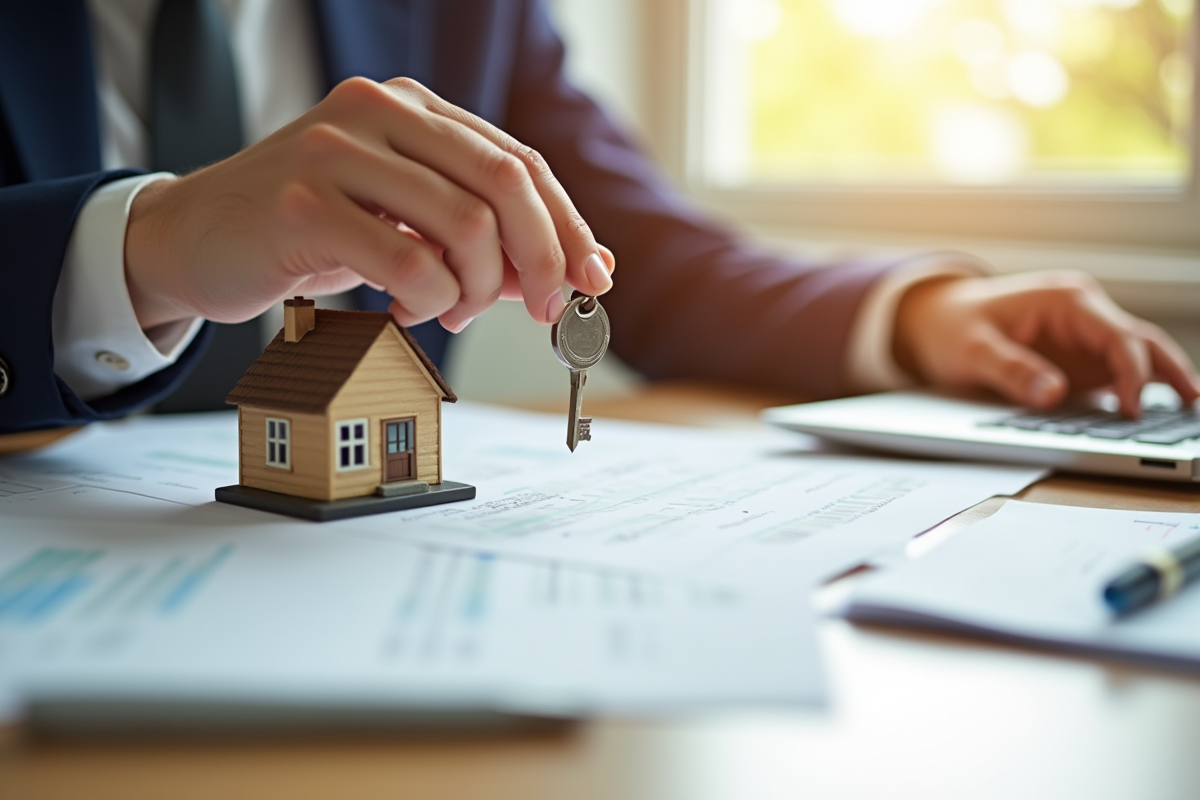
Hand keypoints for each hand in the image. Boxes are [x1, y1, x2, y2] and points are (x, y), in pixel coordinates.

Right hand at [124, 77, 614, 333]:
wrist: (193, 238)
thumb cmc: (307, 230)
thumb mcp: (401, 219)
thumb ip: (477, 231)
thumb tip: (571, 269)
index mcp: (411, 106)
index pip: (519, 161)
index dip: (565, 225)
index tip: (592, 278)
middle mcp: (377, 110)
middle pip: (505, 183)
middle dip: (542, 257)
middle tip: (544, 310)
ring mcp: (337, 151)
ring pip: (465, 226)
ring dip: (478, 290)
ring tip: (451, 309)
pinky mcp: (304, 202)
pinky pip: (410, 262)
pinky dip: (428, 301)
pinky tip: (408, 308)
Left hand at [893, 271, 1199, 416]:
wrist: (936, 319)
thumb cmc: (953, 327)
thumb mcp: (971, 350)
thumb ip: (1011, 371)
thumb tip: (1052, 396)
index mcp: (1066, 301)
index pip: (1118, 337)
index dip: (1131, 374)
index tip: (1132, 410)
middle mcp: (1084, 316)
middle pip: (1143, 344)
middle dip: (1171, 374)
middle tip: (1193, 408)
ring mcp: (1085, 339)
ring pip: (1138, 359)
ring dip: (1163, 384)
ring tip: (1188, 416)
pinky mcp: (1079, 361)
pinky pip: (1117, 376)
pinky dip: (1138, 394)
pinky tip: (1153, 421)